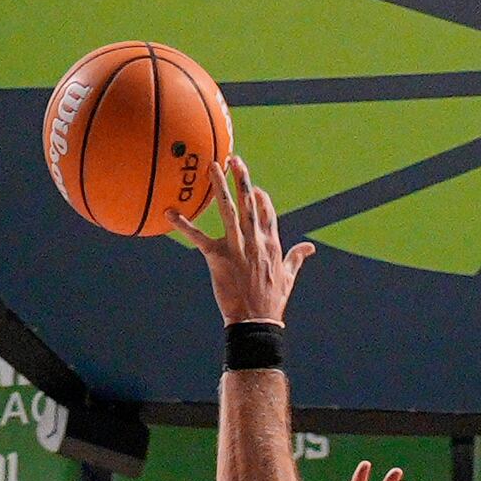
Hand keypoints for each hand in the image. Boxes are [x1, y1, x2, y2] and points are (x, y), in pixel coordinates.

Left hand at [191, 155, 309, 323]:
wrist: (256, 321)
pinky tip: (170, 212)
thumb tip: (310, 247)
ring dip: (219, 187)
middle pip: (249, 202)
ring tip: (212, 167)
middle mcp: (255, 239)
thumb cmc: (272, 301)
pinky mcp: (218, 257)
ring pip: (228, 210)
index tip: (253, 186)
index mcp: (271, 243)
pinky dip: (184, 224)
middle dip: (242, 179)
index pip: (267, 211)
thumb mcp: (289, 276)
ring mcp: (237, 247)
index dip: (260, 197)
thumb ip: (297, 257)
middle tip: (234, 159)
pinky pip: (199, 237)